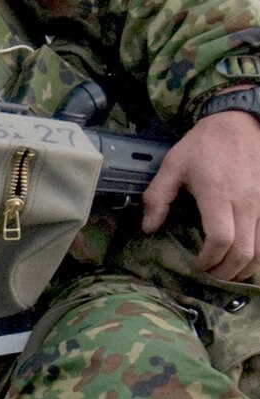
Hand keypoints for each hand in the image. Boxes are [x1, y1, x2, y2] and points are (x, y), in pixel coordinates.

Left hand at [141, 109, 259, 280]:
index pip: (221, 239)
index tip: (197, 264)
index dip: (209, 259)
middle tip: (210, 276)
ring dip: (245, 267)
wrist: (239, 122)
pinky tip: (245, 259)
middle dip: (226, 272)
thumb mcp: (173, 164)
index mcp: (218, 194)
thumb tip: (148, 228)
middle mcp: (246, 202)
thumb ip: (158, 197)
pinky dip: (258, 254)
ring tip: (227, 273)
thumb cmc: (204, 145)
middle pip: (244, 251)